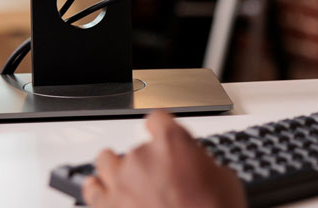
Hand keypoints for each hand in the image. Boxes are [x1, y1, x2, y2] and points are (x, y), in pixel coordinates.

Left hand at [83, 111, 245, 207]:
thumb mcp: (225, 181)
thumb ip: (202, 165)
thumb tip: (196, 169)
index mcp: (173, 143)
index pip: (157, 119)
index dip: (160, 129)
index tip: (160, 135)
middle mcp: (143, 157)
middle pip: (135, 147)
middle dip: (147, 162)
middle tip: (160, 180)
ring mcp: (122, 182)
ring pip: (107, 161)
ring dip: (117, 169)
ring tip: (127, 180)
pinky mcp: (107, 207)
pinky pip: (92, 189)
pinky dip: (98, 189)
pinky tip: (104, 191)